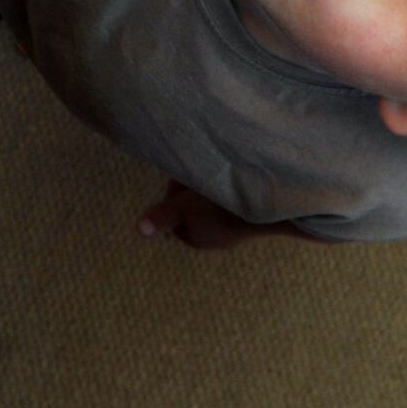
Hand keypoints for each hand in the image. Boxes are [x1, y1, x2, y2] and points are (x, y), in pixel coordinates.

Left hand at [135, 180, 257, 249]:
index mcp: (193, 237)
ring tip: (219, 171)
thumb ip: (161, 216)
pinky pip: (232, 200)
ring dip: (212, 185)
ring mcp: (235, 229)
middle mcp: (214, 238)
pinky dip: (230, 187)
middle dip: (193, 186)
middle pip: (191, 205)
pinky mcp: (252, 217)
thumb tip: (140, 230)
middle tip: (201, 168)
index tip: (181, 173)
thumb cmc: (219, 209)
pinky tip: (235, 177)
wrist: (266, 208)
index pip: (173, 211)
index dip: (174, 188)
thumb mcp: (183, 209)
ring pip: (212, 202)